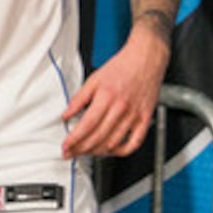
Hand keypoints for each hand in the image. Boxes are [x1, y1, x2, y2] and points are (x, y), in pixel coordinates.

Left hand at [60, 36, 168, 159]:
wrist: (146, 58)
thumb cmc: (122, 67)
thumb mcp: (94, 79)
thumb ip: (79, 99)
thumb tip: (66, 115)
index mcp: (106, 97)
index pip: (87, 125)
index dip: (74, 139)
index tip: (66, 146)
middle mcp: (121, 108)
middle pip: (98, 137)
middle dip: (81, 149)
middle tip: (71, 153)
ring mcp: (134, 115)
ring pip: (113, 143)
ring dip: (97, 152)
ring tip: (86, 153)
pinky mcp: (145, 119)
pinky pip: (134, 142)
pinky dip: (122, 151)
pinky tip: (111, 151)